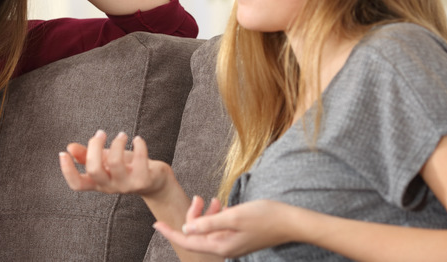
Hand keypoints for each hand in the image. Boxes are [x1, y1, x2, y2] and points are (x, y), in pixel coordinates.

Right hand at [59, 130, 170, 195]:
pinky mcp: (143, 180)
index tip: (63, 153)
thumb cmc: (127, 169)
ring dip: (117, 143)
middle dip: (95, 146)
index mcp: (98, 183)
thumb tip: (70, 147)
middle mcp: (110, 187)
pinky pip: (139, 160)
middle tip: (101, 133)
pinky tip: (138, 140)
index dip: (67, 171)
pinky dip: (139, 145)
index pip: (77, 184)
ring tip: (122, 135)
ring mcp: (127, 185)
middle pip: (95, 169)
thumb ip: (88, 156)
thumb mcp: (106, 162)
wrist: (155, 183)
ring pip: (115, 162)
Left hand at [153, 198, 299, 257]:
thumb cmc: (265, 217)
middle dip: (194, 215)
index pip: (188, 241)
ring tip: (214, 199)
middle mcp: (225, 248)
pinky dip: (217, 216)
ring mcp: (232, 243)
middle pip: (197, 234)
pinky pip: (219, 228)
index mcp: (221, 246)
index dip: (170, 232)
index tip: (155, 224)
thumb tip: (187, 230)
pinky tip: (222, 204)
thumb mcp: (234, 216)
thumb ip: (209, 224)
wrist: (291, 222)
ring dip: (206, 214)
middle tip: (199, 198)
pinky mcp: (238, 237)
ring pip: (208, 229)